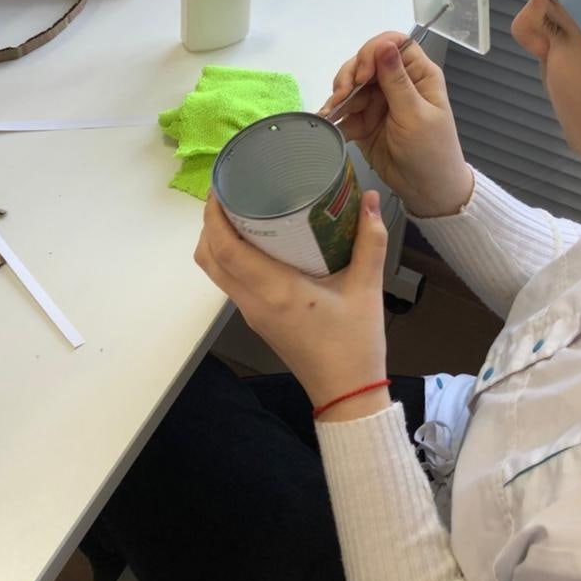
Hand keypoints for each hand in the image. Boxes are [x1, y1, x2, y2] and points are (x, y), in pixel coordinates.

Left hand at [194, 189, 389, 412]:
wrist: (347, 394)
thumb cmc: (355, 343)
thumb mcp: (367, 288)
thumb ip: (370, 241)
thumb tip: (372, 198)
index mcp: (275, 291)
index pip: (226, 249)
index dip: (214, 216)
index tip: (219, 187)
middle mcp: (254, 302)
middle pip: (209, 259)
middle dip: (209, 224)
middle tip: (226, 193)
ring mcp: (252, 314)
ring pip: (216, 273)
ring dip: (216, 242)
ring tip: (237, 212)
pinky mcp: (258, 320)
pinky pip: (230, 283)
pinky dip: (229, 259)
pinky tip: (255, 241)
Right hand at [321, 33, 473, 217]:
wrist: (426, 191)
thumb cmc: (431, 152)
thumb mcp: (415, 115)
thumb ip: (396, 81)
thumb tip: (384, 44)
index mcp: (418, 75)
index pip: (393, 44)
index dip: (373, 51)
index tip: (363, 75)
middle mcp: (397, 82)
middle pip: (365, 62)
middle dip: (350, 76)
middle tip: (341, 97)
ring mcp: (379, 101)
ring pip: (351, 84)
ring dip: (338, 96)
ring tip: (331, 113)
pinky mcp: (364, 120)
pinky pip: (345, 109)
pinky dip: (335, 114)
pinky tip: (328, 122)